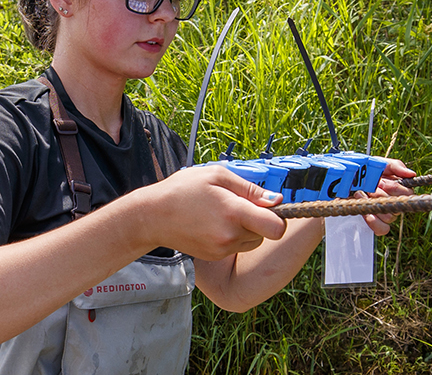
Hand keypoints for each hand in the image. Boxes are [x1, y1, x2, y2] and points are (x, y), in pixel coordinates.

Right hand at [114, 166, 287, 260]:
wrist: (153, 216)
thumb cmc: (183, 190)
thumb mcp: (216, 176)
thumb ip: (250, 188)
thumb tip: (277, 200)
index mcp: (234, 212)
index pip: (276, 227)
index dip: (278, 218)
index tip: (268, 208)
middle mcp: (230, 235)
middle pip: (265, 234)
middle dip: (258, 220)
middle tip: (237, 205)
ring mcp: (222, 249)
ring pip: (252, 242)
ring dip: (246, 230)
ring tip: (223, 214)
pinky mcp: (214, 256)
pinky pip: (235, 248)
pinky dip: (231, 238)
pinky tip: (213, 224)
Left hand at [354, 158, 417, 234]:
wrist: (340, 183)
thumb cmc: (361, 172)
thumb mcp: (378, 164)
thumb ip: (395, 166)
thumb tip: (411, 174)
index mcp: (396, 189)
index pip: (407, 193)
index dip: (394, 188)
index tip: (381, 181)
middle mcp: (392, 202)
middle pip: (397, 204)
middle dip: (380, 193)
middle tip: (368, 187)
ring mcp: (384, 213)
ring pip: (390, 216)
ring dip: (373, 204)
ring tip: (360, 194)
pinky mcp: (374, 224)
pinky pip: (382, 229)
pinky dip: (374, 222)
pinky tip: (366, 214)